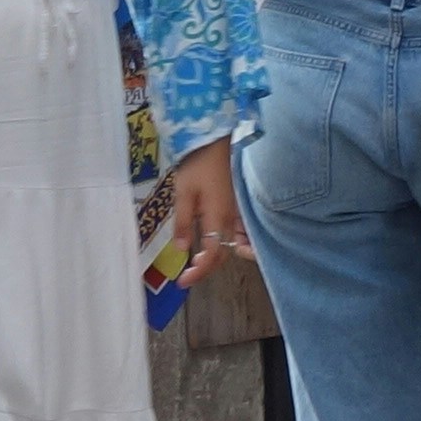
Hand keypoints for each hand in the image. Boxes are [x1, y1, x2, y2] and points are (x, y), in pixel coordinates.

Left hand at [155, 138, 242, 278]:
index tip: (182, 281)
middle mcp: (232, 220)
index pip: (212, 255)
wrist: (218, 139)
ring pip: (231, 245)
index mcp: (218, 218)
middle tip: (187, 275)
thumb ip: (184, 222)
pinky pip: (236, 232)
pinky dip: (226, 244)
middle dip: (206, 268)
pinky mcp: (238, 205)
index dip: (198, 271)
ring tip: (198, 262)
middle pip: (223, 254)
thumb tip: (182, 249)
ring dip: (216, 257)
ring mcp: (238, 212)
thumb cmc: (199, 163)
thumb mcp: (184, 191)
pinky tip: (215, 242)